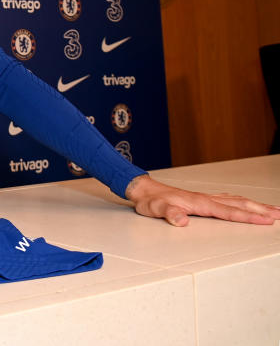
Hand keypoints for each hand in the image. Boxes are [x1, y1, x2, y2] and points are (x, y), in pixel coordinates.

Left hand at [125, 175, 279, 225]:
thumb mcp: (155, 210)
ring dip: (255, 205)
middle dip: (261, 210)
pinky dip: (242, 202)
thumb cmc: (150, 201)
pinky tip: (246, 204)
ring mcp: (205, 198)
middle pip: (239, 204)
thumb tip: (181, 220)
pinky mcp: (202, 199)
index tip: (266, 220)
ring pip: (236, 201)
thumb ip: (169, 214)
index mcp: (199, 203)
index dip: (248, 217)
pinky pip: (228, 200)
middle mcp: (205, 199)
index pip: (229, 212)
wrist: (143, 190)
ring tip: (273, 210)